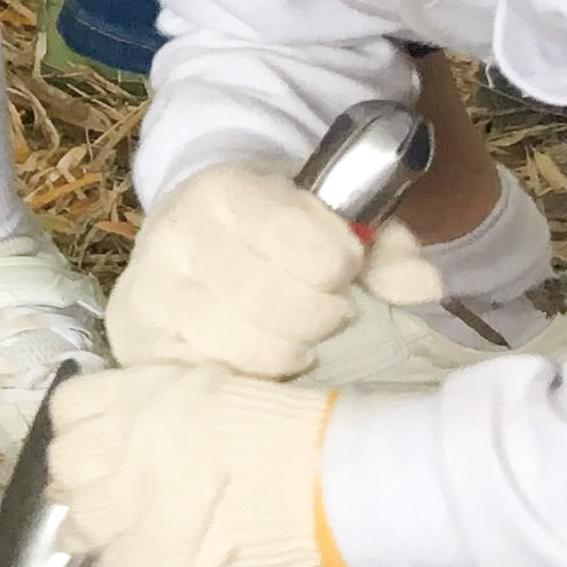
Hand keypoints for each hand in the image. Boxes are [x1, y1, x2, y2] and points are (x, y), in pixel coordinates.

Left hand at [44, 364, 343, 566]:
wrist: (326, 479)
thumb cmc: (279, 423)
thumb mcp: (204, 385)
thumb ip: (152, 404)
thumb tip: (130, 430)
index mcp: (130, 397)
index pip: (67, 410)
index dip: (81, 428)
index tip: (98, 443)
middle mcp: (113, 450)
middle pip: (63, 468)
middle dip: (80, 481)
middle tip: (109, 494)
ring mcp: (125, 511)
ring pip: (77, 528)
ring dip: (94, 533)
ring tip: (123, 536)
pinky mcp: (150, 563)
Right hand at [107, 160, 445, 377]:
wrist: (188, 226)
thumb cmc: (270, 223)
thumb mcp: (330, 215)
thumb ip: (385, 245)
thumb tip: (427, 286)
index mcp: (226, 190)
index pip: (321, 253)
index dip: (345, 264)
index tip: (342, 261)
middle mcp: (178, 235)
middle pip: (294, 307)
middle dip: (324, 311)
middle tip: (321, 302)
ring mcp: (153, 292)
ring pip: (261, 348)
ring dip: (295, 346)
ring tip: (291, 328)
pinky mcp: (139, 341)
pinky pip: (221, 376)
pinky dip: (255, 371)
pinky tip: (259, 353)